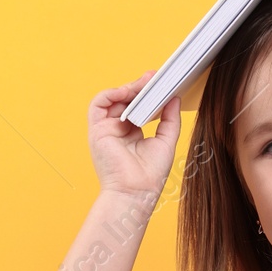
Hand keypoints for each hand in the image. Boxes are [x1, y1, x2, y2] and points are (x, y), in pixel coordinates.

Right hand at [88, 70, 181, 198]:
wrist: (136, 192)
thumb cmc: (150, 175)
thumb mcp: (166, 141)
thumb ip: (170, 119)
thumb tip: (174, 98)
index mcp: (132, 134)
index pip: (138, 106)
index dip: (148, 94)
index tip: (161, 84)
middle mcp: (117, 130)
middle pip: (125, 100)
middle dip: (140, 87)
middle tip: (154, 78)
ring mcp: (106, 129)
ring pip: (113, 99)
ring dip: (128, 88)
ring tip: (144, 84)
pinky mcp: (97, 130)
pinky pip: (99, 104)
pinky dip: (112, 93)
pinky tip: (127, 91)